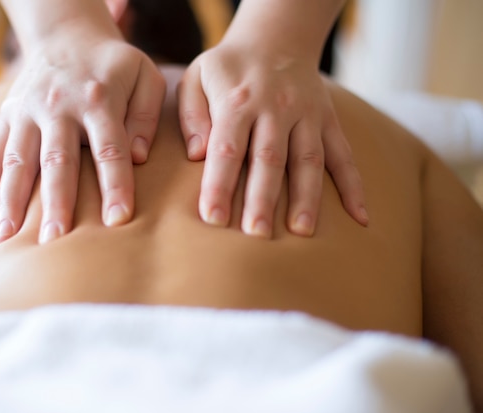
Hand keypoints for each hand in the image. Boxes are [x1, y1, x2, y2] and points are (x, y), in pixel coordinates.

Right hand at [0, 28, 165, 243]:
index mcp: (99, 99)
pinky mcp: (8, 115)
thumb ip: (146, 116)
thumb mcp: (144, 77)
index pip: (110, 149)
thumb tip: (141, 157)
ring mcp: (27, 111)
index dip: (115, 185)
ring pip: (18, 160)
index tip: (118, 220)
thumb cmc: (114, 65)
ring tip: (5, 237)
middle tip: (54, 240)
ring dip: (11, 200)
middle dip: (56, 202)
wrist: (66, 35)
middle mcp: (59, 107)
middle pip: (57, 160)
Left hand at [178, 42, 367, 237]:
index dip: (219, 185)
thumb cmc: (227, 69)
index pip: (227, 149)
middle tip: (257, 234)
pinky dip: (353, 186)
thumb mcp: (196, 78)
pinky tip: (360, 217)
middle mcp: (276, 108)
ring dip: (307, 197)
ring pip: (308, 159)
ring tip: (302, 231)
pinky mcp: (328, 120)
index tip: (213, 219)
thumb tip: (197, 154)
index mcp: (238, 101)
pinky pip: (344, 155)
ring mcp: (307, 115)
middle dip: (263, 199)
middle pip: (270, 159)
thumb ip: (192, 115)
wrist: (275, 38)